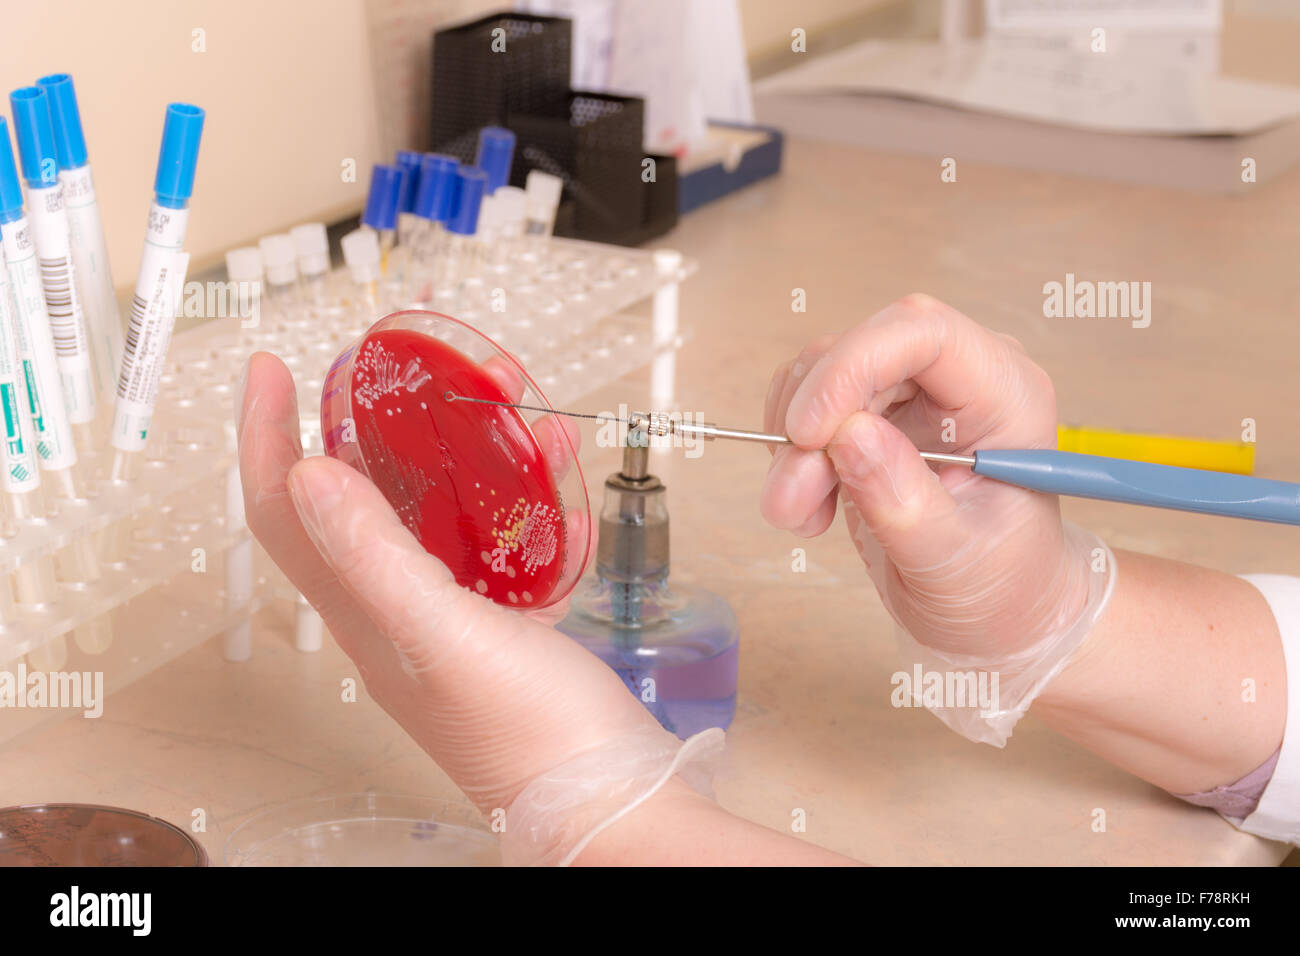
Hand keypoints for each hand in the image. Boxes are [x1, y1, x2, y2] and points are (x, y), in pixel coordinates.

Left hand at [236, 351, 668, 814]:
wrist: (607, 797)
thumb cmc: (530, 732)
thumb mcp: (443, 633)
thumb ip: (375, 555)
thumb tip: (308, 474)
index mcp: (364, 615)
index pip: (285, 513)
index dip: (268, 437)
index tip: (272, 369)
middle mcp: (397, 612)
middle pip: (366, 499)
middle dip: (385, 425)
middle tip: (419, 375)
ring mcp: (454, 616)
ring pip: (442, 513)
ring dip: (469, 456)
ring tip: (513, 412)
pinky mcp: (506, 622)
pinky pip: (501, 543)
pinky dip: (523, 505)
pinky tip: (559, 483)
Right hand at [760, 294, 1093, 662]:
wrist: (995, 613)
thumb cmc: (997, 587)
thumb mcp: (951, 561)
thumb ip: (903, 500)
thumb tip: (848, 435)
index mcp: (1007, 396)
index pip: (925, 332)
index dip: (854, 365)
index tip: (807, 433)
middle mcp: (961, 378)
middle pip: (863, 349)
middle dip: (812, 421)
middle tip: (789, 499)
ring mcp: (915, 390)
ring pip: (823, 374)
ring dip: (793, 445)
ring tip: (802, 516)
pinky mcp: (875, 411)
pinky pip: (810, 401)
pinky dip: (791, 453)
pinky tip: (812, 507)